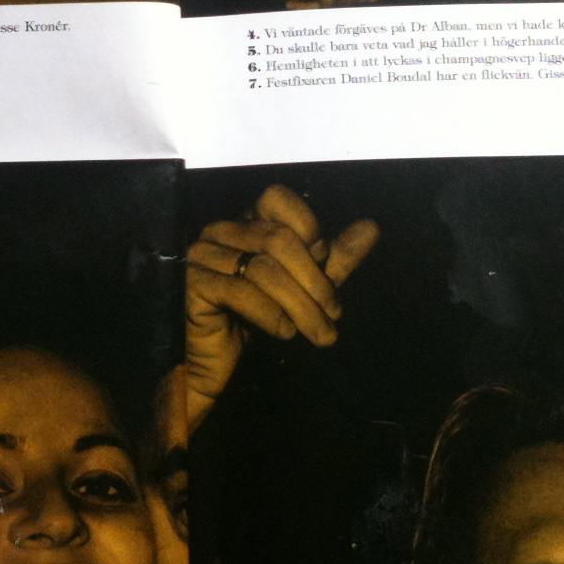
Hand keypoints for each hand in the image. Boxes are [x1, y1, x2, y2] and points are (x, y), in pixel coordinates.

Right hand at [184, 184, 378, 433]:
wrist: (216, 364)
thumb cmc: (259, 320)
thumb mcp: (306, 287)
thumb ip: (335, 258)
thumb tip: (371, 227)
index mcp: (246, 222)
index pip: (277, 198)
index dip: (308, 228)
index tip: (326, 263)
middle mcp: (221, 231)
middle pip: (278, 239)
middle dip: (314, 281)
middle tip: (334, 316)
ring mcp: (202, 255)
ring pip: (263, 269)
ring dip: (301, 305)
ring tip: (321, 334)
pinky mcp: (192, 285)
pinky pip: (240, 292)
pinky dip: (271, 314)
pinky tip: (285, 332)